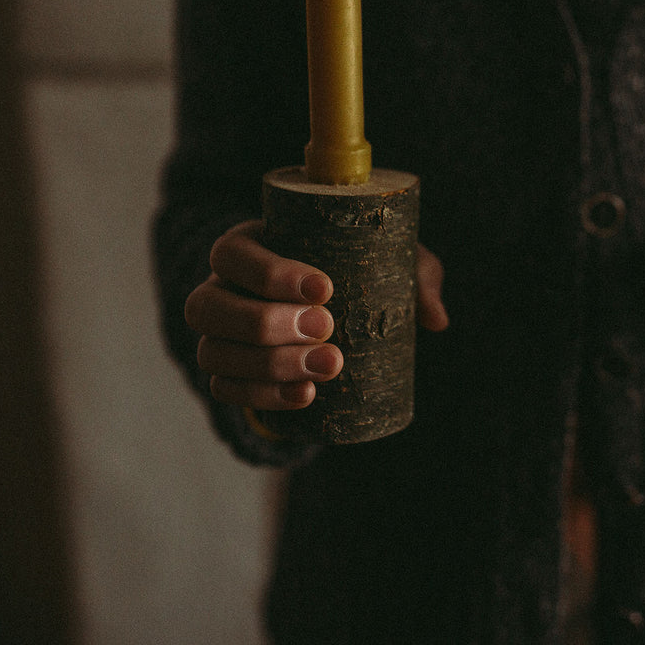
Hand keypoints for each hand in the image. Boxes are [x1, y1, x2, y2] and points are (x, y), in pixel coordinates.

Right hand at [185, 220, 448, 410]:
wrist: (324, 310)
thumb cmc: (351, 268)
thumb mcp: (382, 258)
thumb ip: (414, 276)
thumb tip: (436, 319)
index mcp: (245, 247)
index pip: (234, 254)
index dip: (271, 273)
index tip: (326, 289)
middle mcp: (219, 289)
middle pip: (208, 305)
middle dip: (267, 322)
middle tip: (327, 329)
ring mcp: (216, 335)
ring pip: (213, 352)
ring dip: (269, 365)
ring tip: (328, 367)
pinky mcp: (226, 373)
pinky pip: (225, 389)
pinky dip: (262, 397)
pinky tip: (306, 396)